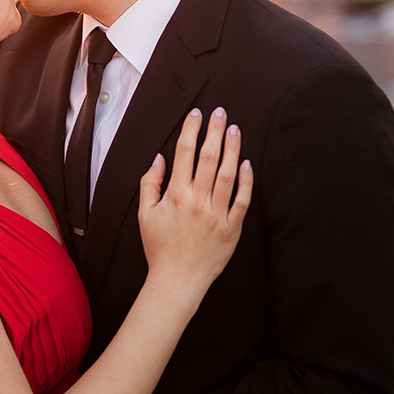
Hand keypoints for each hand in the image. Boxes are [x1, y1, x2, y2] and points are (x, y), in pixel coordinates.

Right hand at [136, 106, 253, 291]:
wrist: (177, 280)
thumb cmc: (160, 248)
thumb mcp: (145, 215)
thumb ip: (150, 184)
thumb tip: (158, 158)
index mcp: (175, 196)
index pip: (184, 154)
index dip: (191, 130)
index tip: (197, 114)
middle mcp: (196, 202)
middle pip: (208, 158)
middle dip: (214, 131)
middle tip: (221, 112)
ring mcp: (216, 215)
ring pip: (227, 175)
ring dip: (232, 149)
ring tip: (234, 130)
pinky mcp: (231, 228)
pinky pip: (242, 201)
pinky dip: (246, 181)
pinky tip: (247, 164)